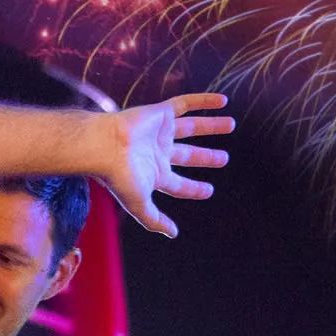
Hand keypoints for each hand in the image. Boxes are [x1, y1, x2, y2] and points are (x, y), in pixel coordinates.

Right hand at [104, 93, 234, 237]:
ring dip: (211, 126)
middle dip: (206, 157)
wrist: (104, 146)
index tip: (209, 191)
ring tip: (231, 124)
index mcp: (155, 174)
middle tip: (224, 158)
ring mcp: (160, 132)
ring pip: (191, 127)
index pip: (179, 184)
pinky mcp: (159, 113)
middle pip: (188, 155)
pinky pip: (185, 104)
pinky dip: (204, 101)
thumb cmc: (119, 177)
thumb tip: (173, 234)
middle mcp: (158, 152)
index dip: (194, 189)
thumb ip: (155, 220)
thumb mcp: (139, 204)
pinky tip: (224, 101)